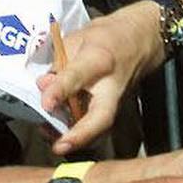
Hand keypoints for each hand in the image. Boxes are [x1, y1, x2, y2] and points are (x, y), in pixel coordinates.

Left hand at [41, 4, 160, 155]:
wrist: (140, 40)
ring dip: (75, 139)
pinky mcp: (114, 110)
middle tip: (60, 146)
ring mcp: (116, 101)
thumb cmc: (106, 37)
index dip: (59, 90)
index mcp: (99, 59)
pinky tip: (59, 134)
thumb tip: (42, 85)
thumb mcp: (77, 38)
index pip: (77, 76)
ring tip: (52, 140)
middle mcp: (111, 85)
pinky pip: (96, 127)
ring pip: (99, 128)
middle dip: (80, 135)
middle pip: (101, 116)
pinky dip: (78, 135)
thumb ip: (59, 62)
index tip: (46, 103)